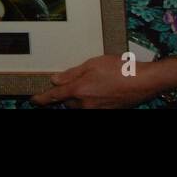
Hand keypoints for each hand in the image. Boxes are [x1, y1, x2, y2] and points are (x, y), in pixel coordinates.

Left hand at [30, 54, 176, 108]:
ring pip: (79, 106)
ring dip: (79, 97)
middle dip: (67, 93)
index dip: (41, 99)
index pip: (53, 97)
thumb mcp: (93, 64)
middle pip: (67, 102)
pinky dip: (91, 100)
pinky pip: (91, 107)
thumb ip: (72, 73)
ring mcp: (95, 110)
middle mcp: (85, 104)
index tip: (34, 100)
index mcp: (79, 90)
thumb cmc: (120, 70)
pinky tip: (101, 89)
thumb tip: (56, 79)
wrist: (142, 82)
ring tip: (94, 83)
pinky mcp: (105, 112)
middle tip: (79, 80)